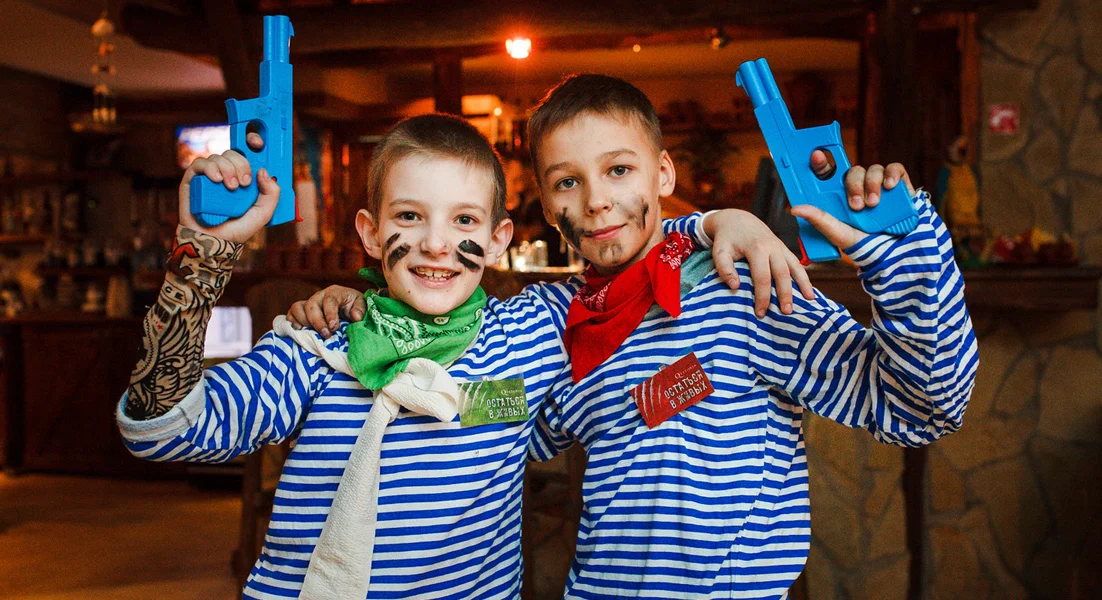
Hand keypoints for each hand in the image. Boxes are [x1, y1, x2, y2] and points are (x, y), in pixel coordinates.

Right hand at [178, 132, 275, 243]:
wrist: (214, 243)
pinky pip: (199, 164)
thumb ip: (271, 194)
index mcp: (244, 177)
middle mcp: (226, 174)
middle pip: (234, 153)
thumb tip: (264, 171)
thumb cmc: (237, 229)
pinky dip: (210, 168)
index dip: (252, 141)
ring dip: (227, 168)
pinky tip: (217, 181)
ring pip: (218, 157)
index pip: (247, 152)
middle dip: (241, 164)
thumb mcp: (263, 213)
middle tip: (244, 182)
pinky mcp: (192, 181)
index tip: (258, 143)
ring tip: (230, 187)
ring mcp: (209, 176)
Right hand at [286, 285, 366, 337]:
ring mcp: (309, 302)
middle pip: (311, 305)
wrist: (347, 306)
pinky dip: (292, 322)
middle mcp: (319, 296)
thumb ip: (360, 310)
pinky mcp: (302, 310)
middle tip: (325, 334)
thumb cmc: (355, 306)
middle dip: (317, 321)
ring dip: (303, 322)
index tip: (333, 327)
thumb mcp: (362, 305)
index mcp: (335, 292)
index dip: (330, 314)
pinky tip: (300, 331)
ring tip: (313, 333)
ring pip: (298, 307)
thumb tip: (355, 316)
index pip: (330, 301)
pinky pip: (291, 313)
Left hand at [703, 209, 813, 317]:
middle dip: (785, 293)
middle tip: (787, 312)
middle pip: (782, 273)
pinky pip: (797, 263)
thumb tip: (735, 286)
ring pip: (795, 266)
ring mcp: (780, 247)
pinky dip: (804, 276)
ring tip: (809, 300)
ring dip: (803, 284)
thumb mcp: (719, 251)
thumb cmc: (727, 238)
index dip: (762, 296)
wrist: (738, 219)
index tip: (760, 313)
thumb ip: (724, 268)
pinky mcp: (784, 248)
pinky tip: (809, 289)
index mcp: (756, 248)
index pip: (762, 277)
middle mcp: (772, 247)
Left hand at [792, 156, 915, 251]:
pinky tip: (889, 186)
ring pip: (872, 169)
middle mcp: (858, 186)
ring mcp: (878, 184)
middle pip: (851, 172)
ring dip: (871, 184)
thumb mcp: (837, 233)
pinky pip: (894, 168)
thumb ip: (818, 219)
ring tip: (873, 204)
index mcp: (840, 195)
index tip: (815, 156)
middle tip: (856, 206)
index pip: (829, 174)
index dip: (820, 162)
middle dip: (853, 185)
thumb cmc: (863, 242)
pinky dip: (891, 174)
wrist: (896, 251)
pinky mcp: (898, 184)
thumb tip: (795, 209)